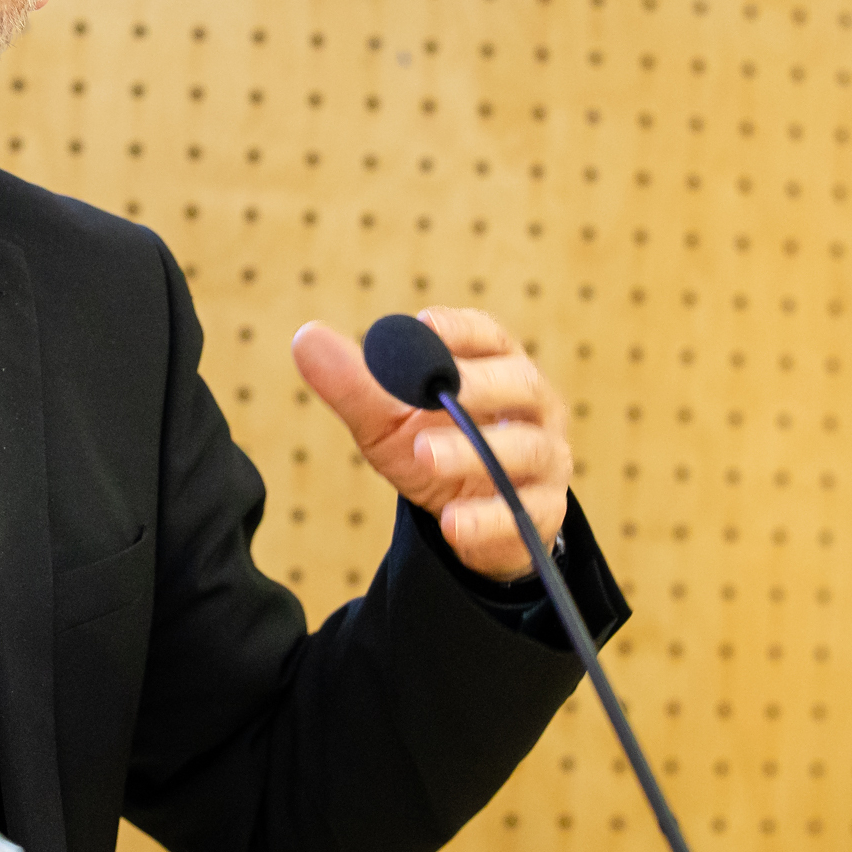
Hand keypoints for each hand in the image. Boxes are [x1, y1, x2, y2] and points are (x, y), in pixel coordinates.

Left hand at [292, 307, 572, 582]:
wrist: (468, 524)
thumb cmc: (433, 449)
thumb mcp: (388, 419)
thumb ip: (354, 383)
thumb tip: (306, 337)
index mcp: (497, 369)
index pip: (491, 337)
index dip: (462, 329)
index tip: (425, 326)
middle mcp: (533, 408)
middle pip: (521, 384)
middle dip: (478, 386)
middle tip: (431, 396)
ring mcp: (545, 461)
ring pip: (524, 449)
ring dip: (472, 452)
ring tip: (423, 457)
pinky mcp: (542, 514)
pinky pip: (524, 515)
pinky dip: (488, 519)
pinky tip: (452, 523)